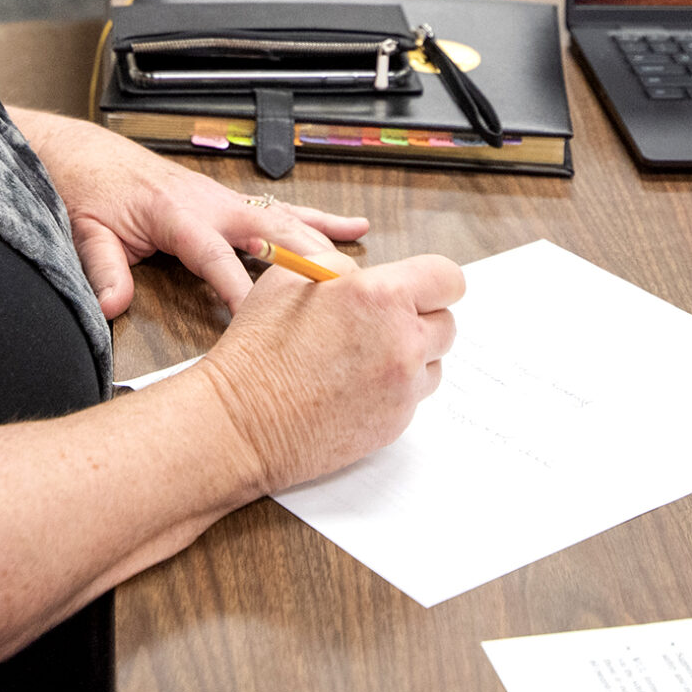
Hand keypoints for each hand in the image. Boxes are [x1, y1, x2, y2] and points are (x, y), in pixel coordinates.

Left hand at [13, 111, 367, 316]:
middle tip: (338, 289)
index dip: (236, 286)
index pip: (214, 254)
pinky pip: (282, 212)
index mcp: (176, 213)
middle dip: (304, 260)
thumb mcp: (86, 232)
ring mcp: (224, 201)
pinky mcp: (229, 203)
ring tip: (361, 264)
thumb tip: (113, 304)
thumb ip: (103, 269)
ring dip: (324, 240)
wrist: (88, 156)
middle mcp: (209, 203)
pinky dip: (318, 221)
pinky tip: (352, 230)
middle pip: (269, 231)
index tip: (256, 318)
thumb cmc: (90, 191)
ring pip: (285, 219)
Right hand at [191, 254, 465, 492]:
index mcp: (381, 296)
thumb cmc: (259, 347)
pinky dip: (392, 389)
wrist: (242, 420)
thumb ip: (342, 268)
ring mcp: (403, 388)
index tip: (418, 289)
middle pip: (446, 324)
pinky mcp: (396, 424)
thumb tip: (365, 276)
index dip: (433, 282)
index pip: (448, 279)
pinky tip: (353, 386)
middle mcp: (403, 342)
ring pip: (432, 363)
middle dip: (419, 320)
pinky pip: (412, 397)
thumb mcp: (291, 278)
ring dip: (409, 357)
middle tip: (379, 324)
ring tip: (361, 358)